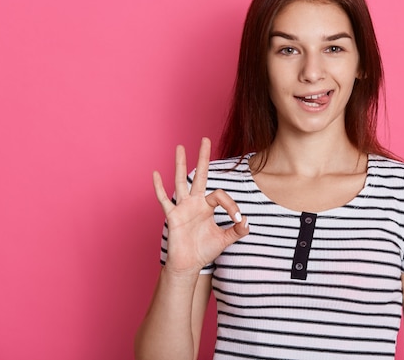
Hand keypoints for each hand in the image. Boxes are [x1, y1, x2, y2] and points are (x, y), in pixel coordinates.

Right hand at [153, 138, 248, 275]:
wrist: (189, 265)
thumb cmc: (204, 250)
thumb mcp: (225, 240)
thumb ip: (238, 231)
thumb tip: (248, 222)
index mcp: (207, 206)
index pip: (220, 195)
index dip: (232, 205)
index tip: (238, 220)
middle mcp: (195, 203)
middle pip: (200, 175)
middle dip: (203, 157)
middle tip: (205, 139)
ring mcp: (182, 207)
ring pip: (180, 181)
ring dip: (180, 164)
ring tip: (180, 147)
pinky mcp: (172, 216)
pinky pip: (164, 199)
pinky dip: (159, 187)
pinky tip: (155, 174)